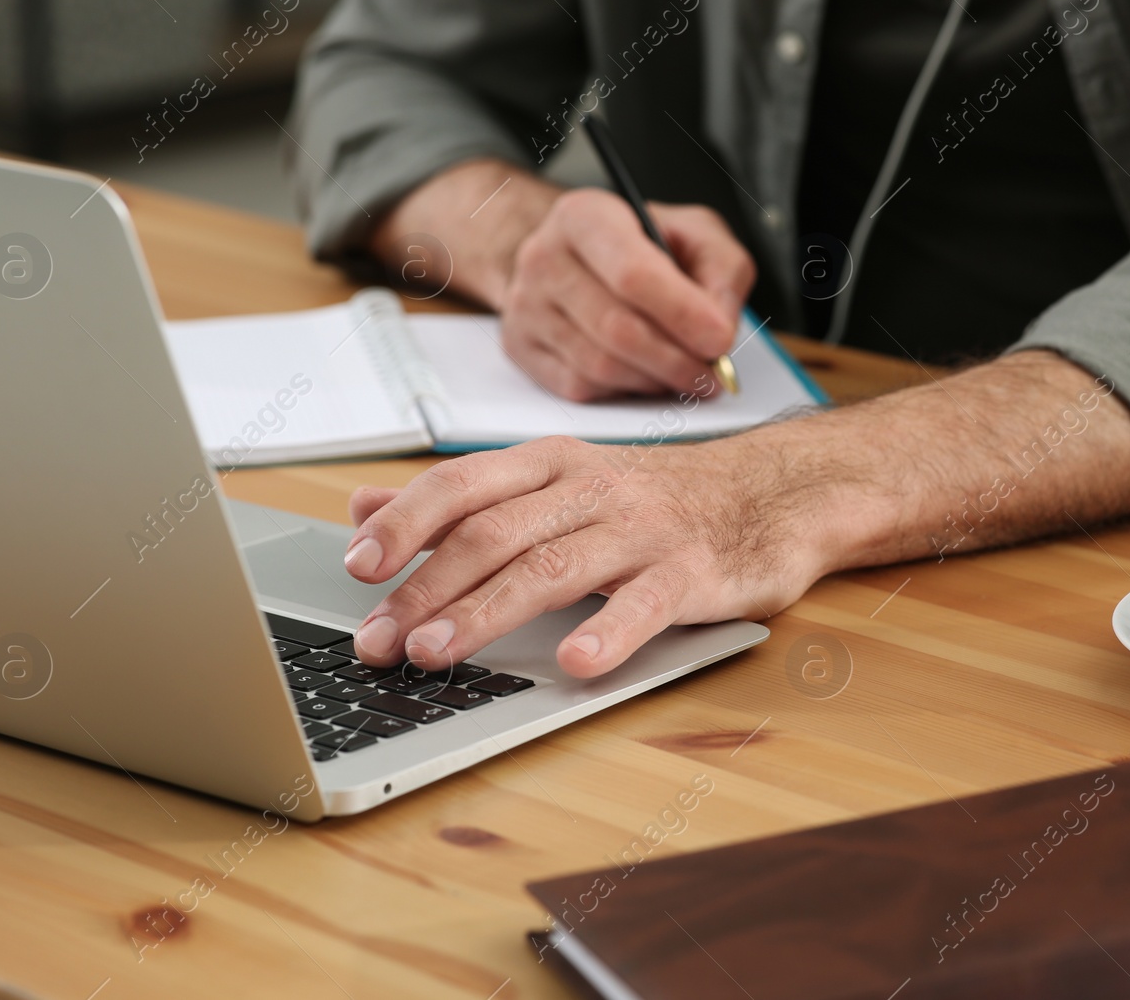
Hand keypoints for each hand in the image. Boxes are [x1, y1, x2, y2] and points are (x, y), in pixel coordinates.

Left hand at [340, 434, 823, 676]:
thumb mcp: (553, 483)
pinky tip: (575, 664)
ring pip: (553, 567)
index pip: (462, 485)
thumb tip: (362, 507)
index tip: (356, 565)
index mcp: (549, 465)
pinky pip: (647, 602)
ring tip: (435, 653)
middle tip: (378, 640)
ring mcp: (643, 529)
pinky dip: (609, 631)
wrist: (773, 492)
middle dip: (427, 587)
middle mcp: (590, 489)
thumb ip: (461, 500)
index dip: (405, 522)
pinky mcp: (693, 572)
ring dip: (487, 612)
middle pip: (495, 533)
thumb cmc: (652, 497)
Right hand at [500, 189, 754, 400]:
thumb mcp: (693, 233)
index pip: (633, 274)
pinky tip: (645, 375)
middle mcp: (544, 257)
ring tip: (685, 375)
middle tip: (711, 374)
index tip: (719, 340)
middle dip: (675, 360)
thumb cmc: (639, 244)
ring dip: (654, 381)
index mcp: (586, 216)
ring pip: (599, 366)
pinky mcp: (520, 346)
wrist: (573, 255)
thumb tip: (718, 327)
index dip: (682, 314)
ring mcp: (525, 305)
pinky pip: (579, 387)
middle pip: (616, 328)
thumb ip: (722, 270)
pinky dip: (623, 391)